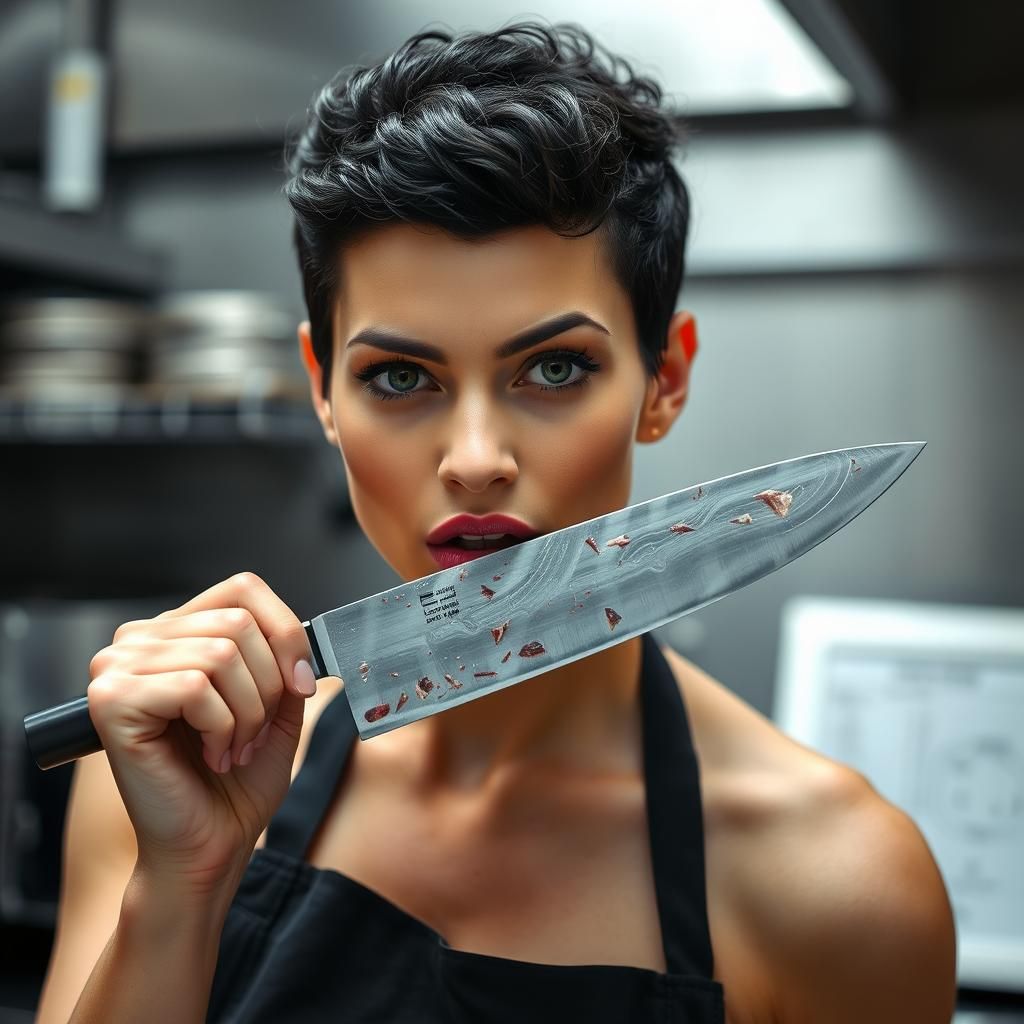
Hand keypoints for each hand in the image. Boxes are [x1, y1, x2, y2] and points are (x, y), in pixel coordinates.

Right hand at [86, 572, 319, 893]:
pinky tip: (210, 756)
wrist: (210, 846)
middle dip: (268, 685)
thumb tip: (303, 636)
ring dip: (247, 713)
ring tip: (232, 748)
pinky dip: (222, 728)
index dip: (285, 632)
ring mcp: (118, 667)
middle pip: (238, 621)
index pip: (244, 588)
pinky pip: (197, 687)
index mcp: (178, 631)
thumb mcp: (278, 705)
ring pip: (222, 653)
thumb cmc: (237, 782)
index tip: (301, 684)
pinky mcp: (111, 700)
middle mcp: (140, 640)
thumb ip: (284, 659)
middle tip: (253, 735)